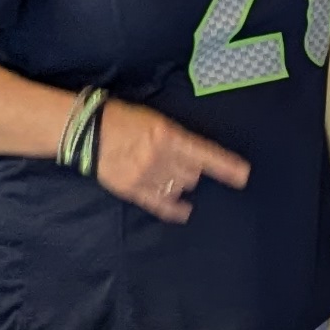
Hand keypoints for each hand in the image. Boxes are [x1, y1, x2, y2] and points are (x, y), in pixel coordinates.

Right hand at [91, 100, 250, 224]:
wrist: (86, 130)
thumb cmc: (122, 118)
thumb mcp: (155, 120)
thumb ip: (176, 138)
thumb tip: (195, 158)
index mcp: (168, 135)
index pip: (205, 153)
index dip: (226, 166)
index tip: (243, 176)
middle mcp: (160, 157)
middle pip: (193, 173)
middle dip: (191, 169)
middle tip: (177, 161)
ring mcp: (147, 176)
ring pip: (179, 187)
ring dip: (179, 181)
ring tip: (166, 172)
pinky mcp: (133, 190)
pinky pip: (161, 205)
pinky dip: (175, 209)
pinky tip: (185, 210)